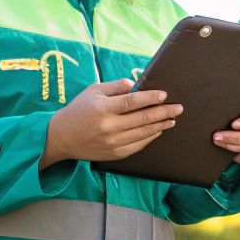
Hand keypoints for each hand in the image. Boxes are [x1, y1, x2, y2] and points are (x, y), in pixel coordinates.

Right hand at [42, 79, 182, 167]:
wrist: (61, 137)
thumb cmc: (79, 109)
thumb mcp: (93, 91)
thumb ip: (115, 87)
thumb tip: (134, 84)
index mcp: (103, 108)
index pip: (131, 102)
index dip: (149, 98)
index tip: (164, 95)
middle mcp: (109, 127)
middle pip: (142, 119)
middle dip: (163, 112)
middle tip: (179, 108)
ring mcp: (112, 143)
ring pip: (143, 134)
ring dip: (160, 126)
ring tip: (172, 119)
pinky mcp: (114, 154)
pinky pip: (137, 146)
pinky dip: (150, 138)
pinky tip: (158, 131)